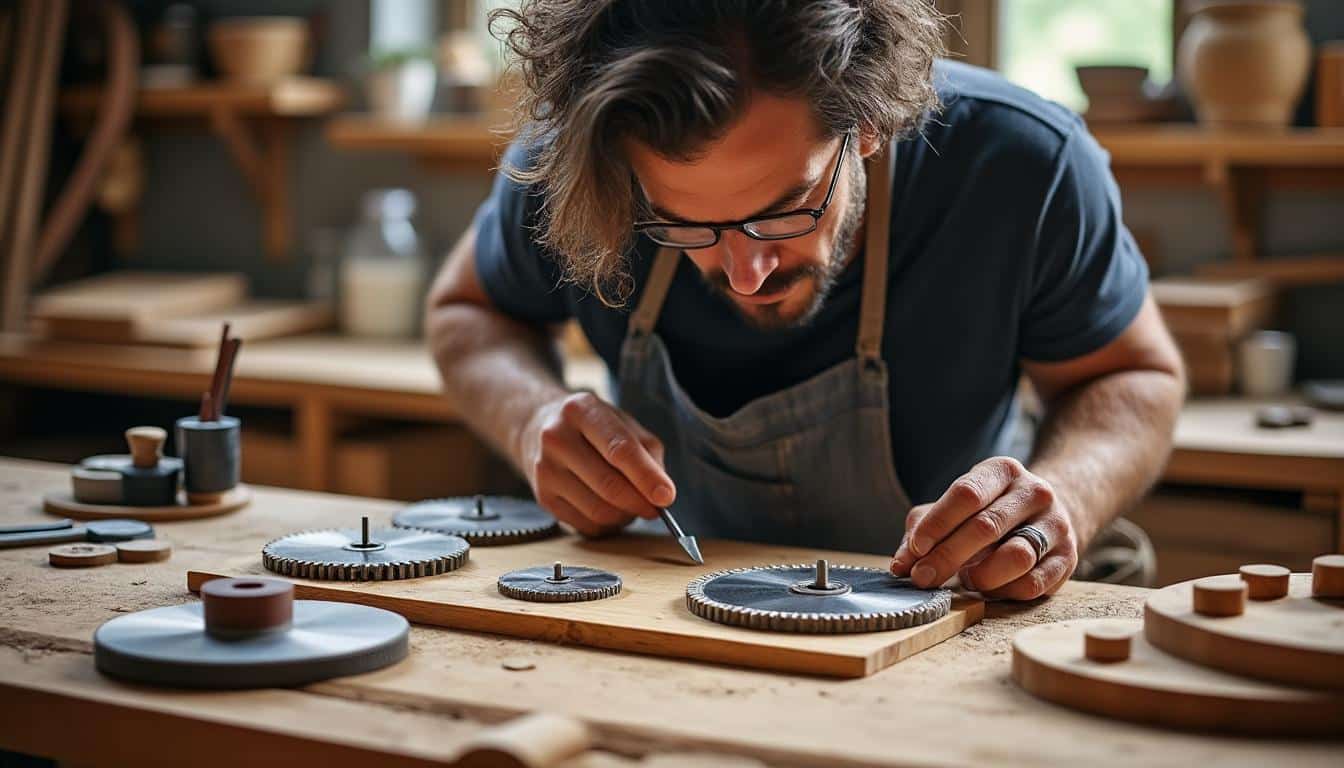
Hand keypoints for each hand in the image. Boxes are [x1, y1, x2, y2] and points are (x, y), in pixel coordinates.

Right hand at [521, 391, 675, 536]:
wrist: (538, 429)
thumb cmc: (592, 427)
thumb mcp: (623, 423)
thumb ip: (648, 453)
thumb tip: (661, 493)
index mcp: (581, 410)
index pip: (619, 449)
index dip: (646, 476)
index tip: (666, 496)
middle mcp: (557, 438)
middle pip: (608, 484)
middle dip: (640, 502)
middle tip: (656, 508)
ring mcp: (545, 470)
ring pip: (598, 510)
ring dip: (625, 515)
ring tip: (632, 505)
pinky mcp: (543, 497)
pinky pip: (586, 525)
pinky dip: (608, 525)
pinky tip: (612, 510)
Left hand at [889, 457, 1077, 599]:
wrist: (1050, 514)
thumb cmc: (989, 511)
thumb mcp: (955, 508)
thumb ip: (922, 531)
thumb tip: (901, 564)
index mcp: (1001, 471)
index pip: (966, 493)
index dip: (938, 523)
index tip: (917, 548)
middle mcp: (1034, 492)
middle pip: (986, 526)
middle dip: (948, 557)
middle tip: (923, 578)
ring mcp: (1056, 524)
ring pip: (1016, 556)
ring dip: (981, 576)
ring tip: (968, 579)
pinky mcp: (1069, 558)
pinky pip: (1033, 584)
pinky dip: (1004, 591)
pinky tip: (992, 587)